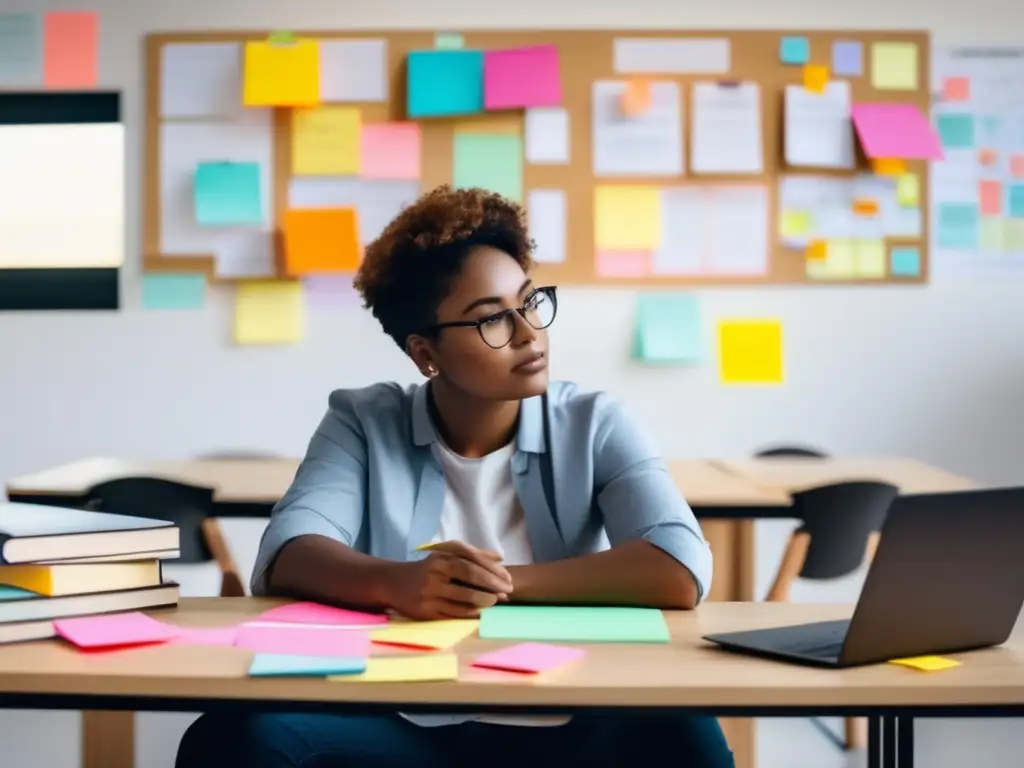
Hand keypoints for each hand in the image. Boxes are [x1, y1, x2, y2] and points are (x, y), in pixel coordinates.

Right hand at [385, 541, 513, 619]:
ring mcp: (430, 593)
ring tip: (496, 601)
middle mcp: (434, 573)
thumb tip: (500, 557)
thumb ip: (472, 554)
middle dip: (492, 584)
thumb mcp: (445, 555)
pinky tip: (481, 612)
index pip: (471, 561)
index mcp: (440, 557)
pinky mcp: (426, 612)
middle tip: (508, 591)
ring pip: (463, 598)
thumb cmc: (427, 568)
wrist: (393, 584)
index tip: (508, 578)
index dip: (492, 570)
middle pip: (469, 576)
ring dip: (485, 601)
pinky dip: (472, 613)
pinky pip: (454, 614)